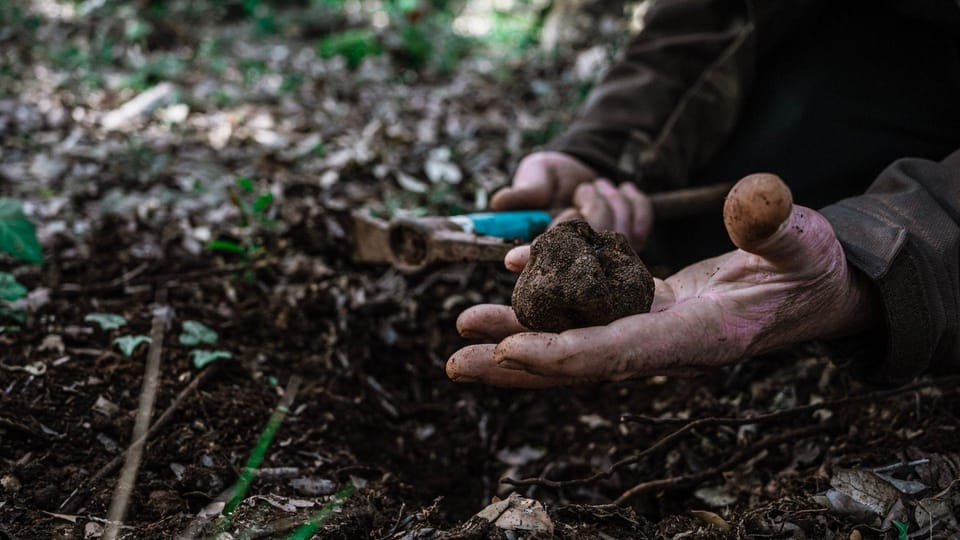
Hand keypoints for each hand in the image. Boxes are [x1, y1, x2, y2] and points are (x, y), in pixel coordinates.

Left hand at [446, 174, 880, 387]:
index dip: (565, 351)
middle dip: (517, 363)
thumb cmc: (813, 267)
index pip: (621, 350)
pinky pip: (586, 311)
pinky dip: (550, 302)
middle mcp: (665, 343)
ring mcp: (651, 329)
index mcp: (699, 337)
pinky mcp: (646, 310)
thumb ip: (777, 227)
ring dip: (517, 336)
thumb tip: (755, 199)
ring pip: (573, 340)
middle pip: (578, 362)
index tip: (512, 347)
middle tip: (455, 361)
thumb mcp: (806, 241)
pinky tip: (514, 277)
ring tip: (462, 328)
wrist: (815, 289)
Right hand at [493, 152, 652, 249]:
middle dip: (593, 206)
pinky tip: (621, 190)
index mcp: (545, 244)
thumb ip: (524, 190)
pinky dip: (634, 200)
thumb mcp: (534, 174)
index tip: (514, 258)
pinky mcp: (633, 243)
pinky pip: (642, 222)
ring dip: (612, 198)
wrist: (584, 170)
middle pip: (590, 241)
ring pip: (620, 230)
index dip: (528, 256)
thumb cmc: (552, 175)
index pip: (539, 254)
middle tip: (583, 188)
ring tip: (597, 186)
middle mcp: (575, 257)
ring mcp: (606, 254)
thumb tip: (499, 202)